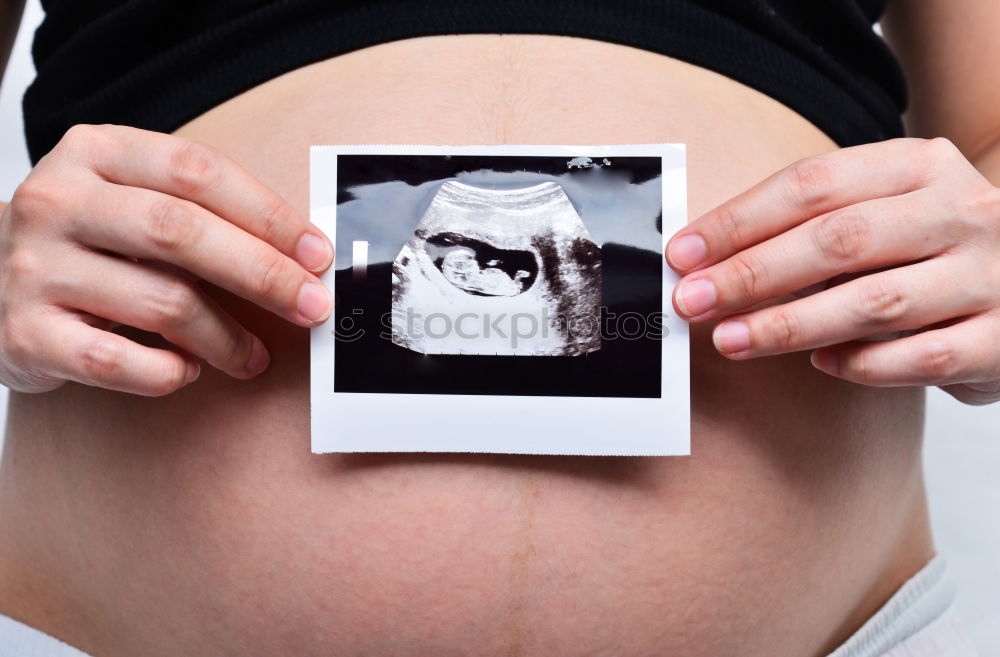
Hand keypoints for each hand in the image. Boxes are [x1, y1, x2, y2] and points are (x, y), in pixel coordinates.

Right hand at [0, 124, 333, 395]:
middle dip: (262, 275)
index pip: (198, 171)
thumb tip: (302, 258)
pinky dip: (167, 372)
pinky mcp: (23, 332)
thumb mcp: (135, 203)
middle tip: (310, 307)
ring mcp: (32, 266)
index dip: (269, 215)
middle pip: (182, 232)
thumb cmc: (91, 242)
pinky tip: (187, 371)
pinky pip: (117, 360)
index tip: (317, 255)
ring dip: (226, 338)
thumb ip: (204, 215)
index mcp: (94, 152)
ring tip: (253, 357)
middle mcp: (56, 200)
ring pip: (160, 301)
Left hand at [666, 138, 999, 404]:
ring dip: (790, 325)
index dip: (740, 220)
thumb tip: (709, 259)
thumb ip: (811, 225)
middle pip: (838, 240)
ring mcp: (990, 274)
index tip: (685, 253)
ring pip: (875, 302)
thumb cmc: (929, 242)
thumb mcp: (883, 207)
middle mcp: (961, 210)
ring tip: (732, 339)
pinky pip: (921, 358)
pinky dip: (861, 364)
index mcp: (920, 164)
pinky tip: (821, 364)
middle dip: (752, 273)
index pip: (814, 184)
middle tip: (693, 301)